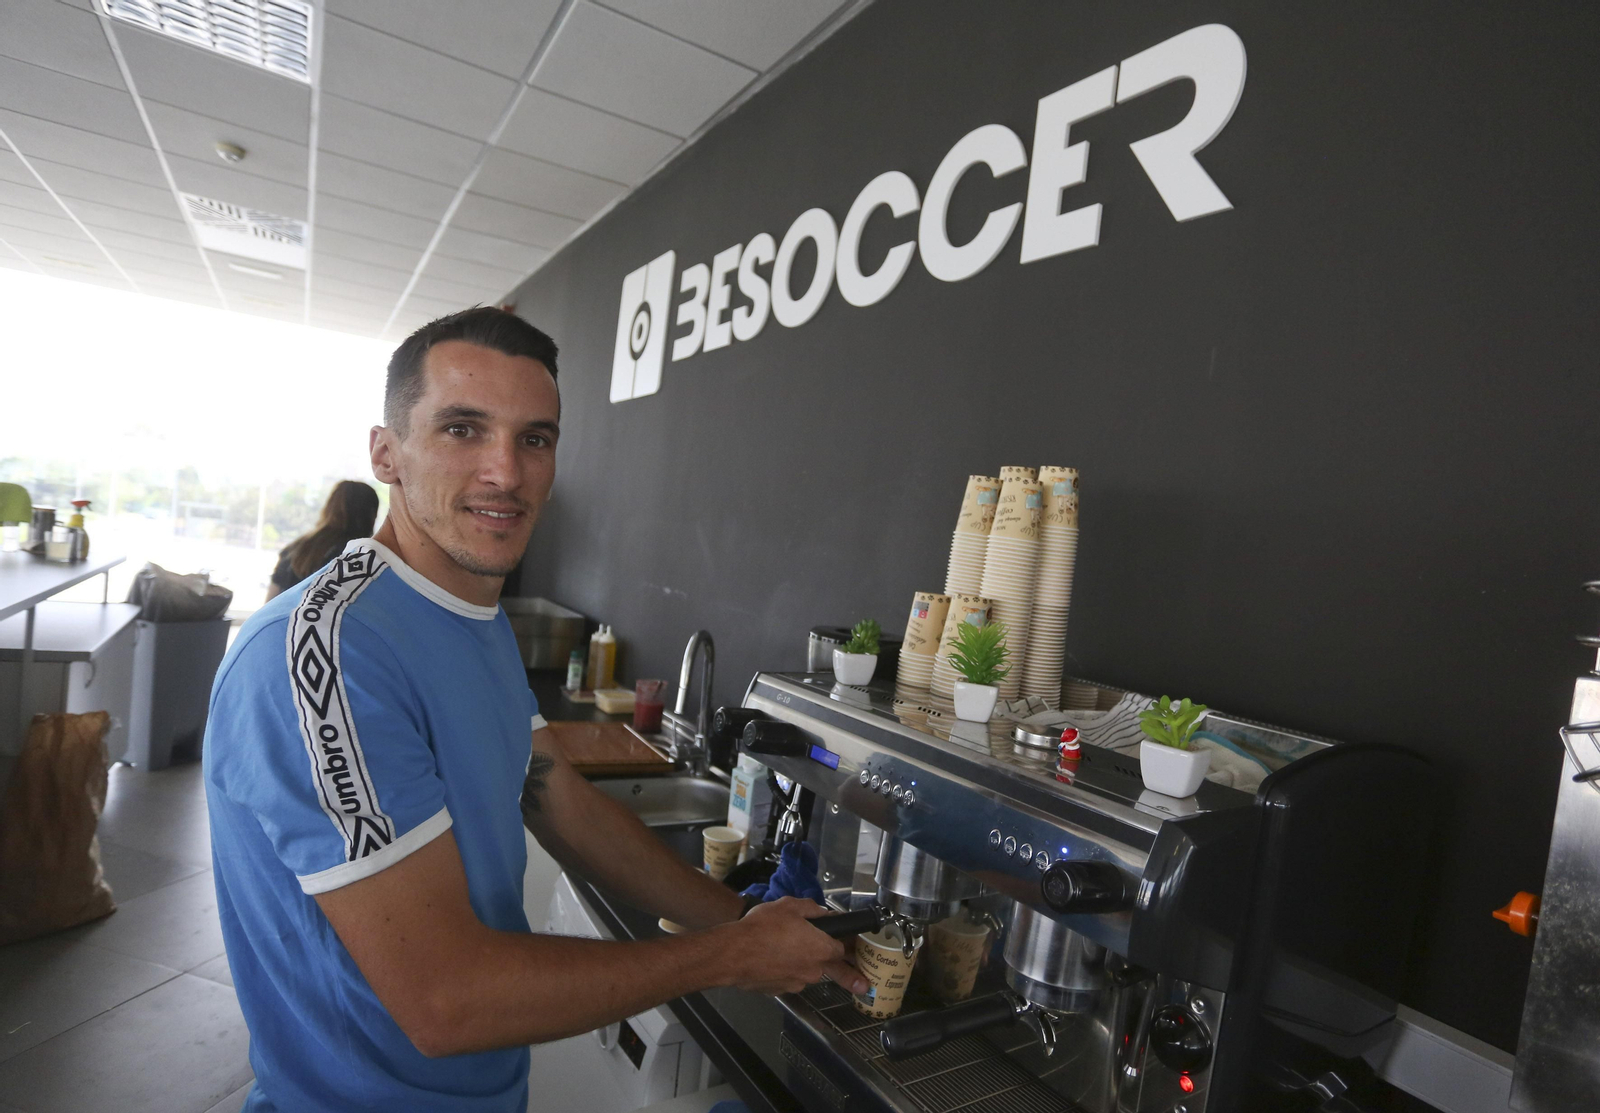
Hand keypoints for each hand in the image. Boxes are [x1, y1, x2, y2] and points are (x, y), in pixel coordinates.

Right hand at [716, 897, 868, 995]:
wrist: (733, 953)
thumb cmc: (762, 928)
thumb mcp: (789, 907)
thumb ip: (811, 909)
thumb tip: (822, 914)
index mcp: (822, 949)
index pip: (842, 949)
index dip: (844, 943)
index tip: (849, 943)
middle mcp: (814, 970)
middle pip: (831, 968)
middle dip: (850, 976)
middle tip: (864, 987)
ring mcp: (796, 984)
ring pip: (806, 972)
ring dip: (801, 963)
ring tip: (782, 948)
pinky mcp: (780, 991)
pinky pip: (788, 978)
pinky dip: (784, 971)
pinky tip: (770, 958)